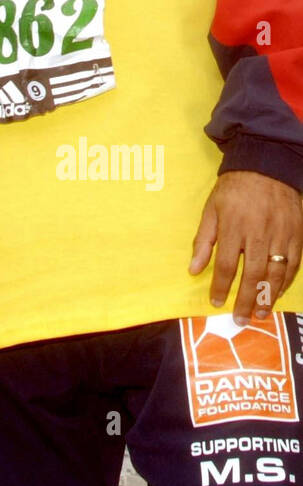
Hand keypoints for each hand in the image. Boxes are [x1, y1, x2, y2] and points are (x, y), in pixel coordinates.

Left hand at [189, 171, 302, 323]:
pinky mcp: (297, 233)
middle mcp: (258, 233)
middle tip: (241, 320)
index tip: (216, 303)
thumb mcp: (211, 210)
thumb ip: (204, 241)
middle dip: (246, 300)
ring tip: (260, 314)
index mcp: (233, 227)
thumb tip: (193, 269)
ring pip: (276, 272)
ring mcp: (281, 234)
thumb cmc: (234, 189)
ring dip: (268, 296)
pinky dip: (287, 281)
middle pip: (252, 274)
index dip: (220, 287)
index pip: (225, 265)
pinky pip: (294, 263)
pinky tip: (278, 293)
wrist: (266, 165)